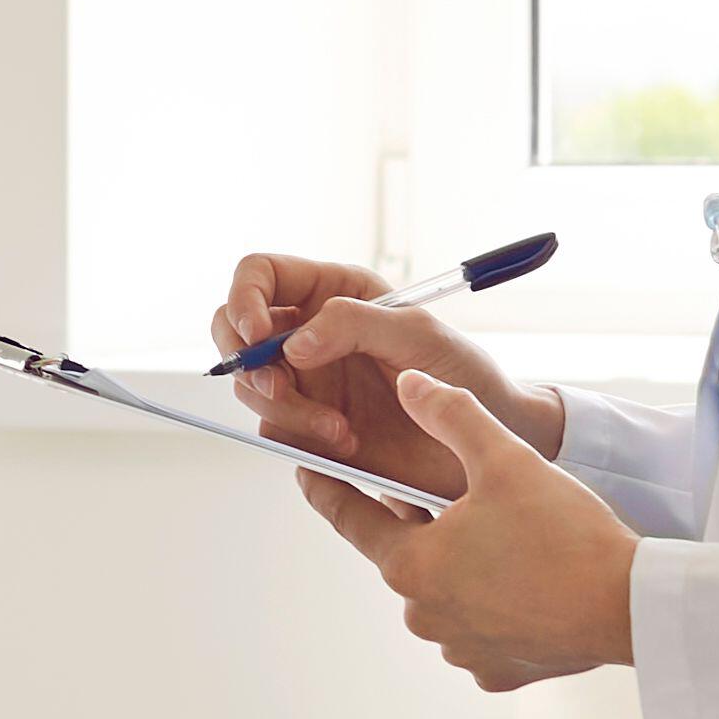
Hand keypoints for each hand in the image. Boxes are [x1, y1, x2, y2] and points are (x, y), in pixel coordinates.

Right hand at [211, 251, 564, 501]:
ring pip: (252, 386)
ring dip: (286, 409)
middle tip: (279, 388)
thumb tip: (291, 344)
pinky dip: (301, 438)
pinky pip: (275, 429)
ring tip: (339, 429)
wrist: (484, 443)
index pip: (260, 275)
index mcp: (332, 292)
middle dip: (247, 362)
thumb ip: (353, 324)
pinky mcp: (309, 426)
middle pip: (234, 329)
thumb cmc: (464, 374)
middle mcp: (309, 332)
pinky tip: (346, 443)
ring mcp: (307, 380)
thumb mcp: (416, 334)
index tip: (257, 331)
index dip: (245, 298)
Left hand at [301, 368, 638, 692]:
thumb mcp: (501, 458)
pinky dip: (496, 606)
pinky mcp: (499, 672)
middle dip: (423, 523)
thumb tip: (408, 384)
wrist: (629, 606)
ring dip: (463, 567)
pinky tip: (527, 583)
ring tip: (506, 539)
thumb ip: (449, 414)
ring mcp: (461, 648)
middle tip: (459, 496)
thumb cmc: (564, 534)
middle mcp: (424, 615)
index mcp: (412, 563)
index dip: (328, 488)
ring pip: (447, 593)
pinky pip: (483, 631)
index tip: (308, 471)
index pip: (351, 518)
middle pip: (407, 554)